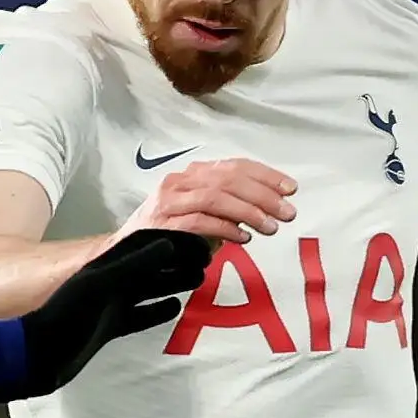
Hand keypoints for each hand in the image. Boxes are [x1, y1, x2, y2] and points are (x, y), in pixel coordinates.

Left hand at [18, 228, 213, 391]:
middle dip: (180, 261)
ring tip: (200, 279)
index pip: (149, 245)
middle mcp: (112, 282)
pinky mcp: (109, 327)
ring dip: (173, 282)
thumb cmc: (64, 317)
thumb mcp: (99, 287)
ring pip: (149, 289)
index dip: (176, 240)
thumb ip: (132, 266)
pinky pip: (140, 315)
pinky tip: (176, 307)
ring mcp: (110, 305)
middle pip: (152, 266)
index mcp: (109, 266)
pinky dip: (158, 310)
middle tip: (210, 260)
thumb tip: (169, 245)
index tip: (203, 241)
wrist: (39, 355)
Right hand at [130, 158, 295, 244]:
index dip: (265, 175)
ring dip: (249, 211)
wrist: (127, 251)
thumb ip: (230, 204)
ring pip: (216, 196)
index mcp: (193, 174)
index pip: (234, 166)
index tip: (290, 188)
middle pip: (228, 179)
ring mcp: (169, 201)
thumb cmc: (171, 232)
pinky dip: (226, 228)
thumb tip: (271, 205)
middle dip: (263, 194)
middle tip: (288, 212)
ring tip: (271, 227)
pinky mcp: (163, 223)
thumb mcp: (204, 212)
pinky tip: (244, 238)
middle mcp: (180, 181)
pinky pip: (200, 221)